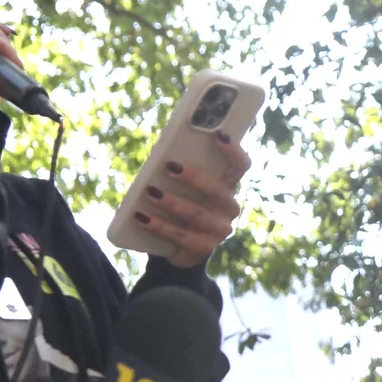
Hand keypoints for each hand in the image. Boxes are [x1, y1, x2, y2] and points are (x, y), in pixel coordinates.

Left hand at [136, 136, 251, 268]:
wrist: (181, 246)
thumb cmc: (182, 204)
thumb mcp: (183, 186)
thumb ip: (179, 169)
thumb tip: (160, 152)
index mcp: (227, 186)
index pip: (240, 166)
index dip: (233, 151)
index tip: (218, 134)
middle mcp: (229, 207)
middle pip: (217, 190)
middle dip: (193, 177)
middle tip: (169, 166)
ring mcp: (219, 229)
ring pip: (197, 214)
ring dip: (172, 202)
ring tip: (150, 192)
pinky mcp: (204, 247)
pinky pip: (181, 236)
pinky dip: (158, 225)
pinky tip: (141, 217)